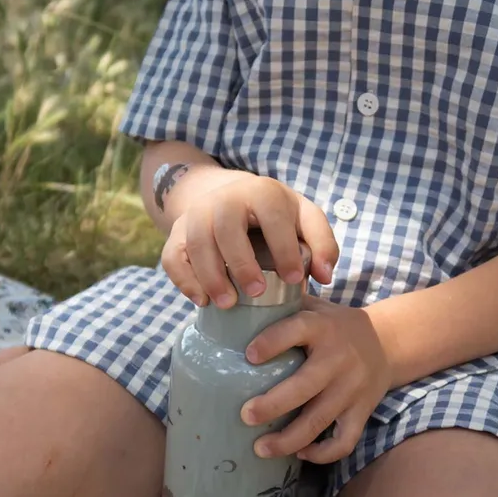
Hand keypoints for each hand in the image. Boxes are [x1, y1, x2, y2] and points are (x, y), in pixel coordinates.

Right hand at [161, 174, 337, 307]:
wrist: (230, 197)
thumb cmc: (275, 216)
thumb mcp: (304, 219)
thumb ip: (321, 244)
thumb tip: (324, 276)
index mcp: (261, 192)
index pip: (272, 217)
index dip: (284, 249)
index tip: (295, 280)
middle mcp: (224, 198)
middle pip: (226, 228)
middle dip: (241, 263)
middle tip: (256, 293)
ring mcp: (197, 214)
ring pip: (195, 242)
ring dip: (210, 276)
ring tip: (228, 304)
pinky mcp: (177, 233)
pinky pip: (173, 256)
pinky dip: (184, 280)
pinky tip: (202, 301)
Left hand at [240, 295, 392, 462]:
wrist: (387, 342)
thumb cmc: (335, 326)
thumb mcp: (315, 307)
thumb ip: (283, 306)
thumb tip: (236, 304)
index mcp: (323, 328)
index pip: (297, 330)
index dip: (273, 342)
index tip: (249, 355)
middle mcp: (339, 359)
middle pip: (305, 387)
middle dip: (272, 405)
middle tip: (245, 416)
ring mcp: (352, 389)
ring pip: (320, 421)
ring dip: (288, 440)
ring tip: (260, 448)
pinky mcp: (362, 412)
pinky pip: (344, 441)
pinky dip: (322, 453)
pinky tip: (300, 453)